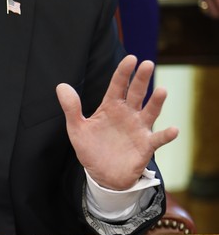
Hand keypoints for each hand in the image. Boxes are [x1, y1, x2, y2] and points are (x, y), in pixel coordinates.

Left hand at [56, 55, 178, 190]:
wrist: (102, 176)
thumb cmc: (90, 149)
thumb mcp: (76, 128)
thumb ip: (71, 108)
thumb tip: (61, 86)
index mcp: (110, 106)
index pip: (118, 85)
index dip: (124, 71)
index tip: (131, 58)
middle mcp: (127, 114)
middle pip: (136, 93)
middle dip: (141, 79)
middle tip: (148, 63)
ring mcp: (138, 128)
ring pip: (150, 111)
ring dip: (156, 102)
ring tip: (161, 90)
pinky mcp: (146, 146)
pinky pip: (158, 139)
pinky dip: (166, 134)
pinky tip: (174, 129)